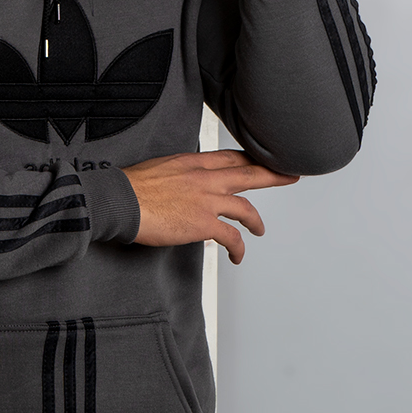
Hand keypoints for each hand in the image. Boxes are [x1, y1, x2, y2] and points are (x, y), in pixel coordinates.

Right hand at [122, 149, 298, 262]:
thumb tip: (181, 181)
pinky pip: (232, 237)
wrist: (121, 200)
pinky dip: (239, 248)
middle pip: (248, 173)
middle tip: (290, 175)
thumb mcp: (159, 166)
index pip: (229, 157)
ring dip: (256, 221)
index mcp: (193, 162)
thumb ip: (178, 172)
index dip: (249, 158)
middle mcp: (205, 177)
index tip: (260, 159)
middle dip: (273, 174)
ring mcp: (207, 200)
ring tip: (260, 229)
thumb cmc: (130, 186)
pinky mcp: (204, 224)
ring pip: (245, 207)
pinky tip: (238, 255)